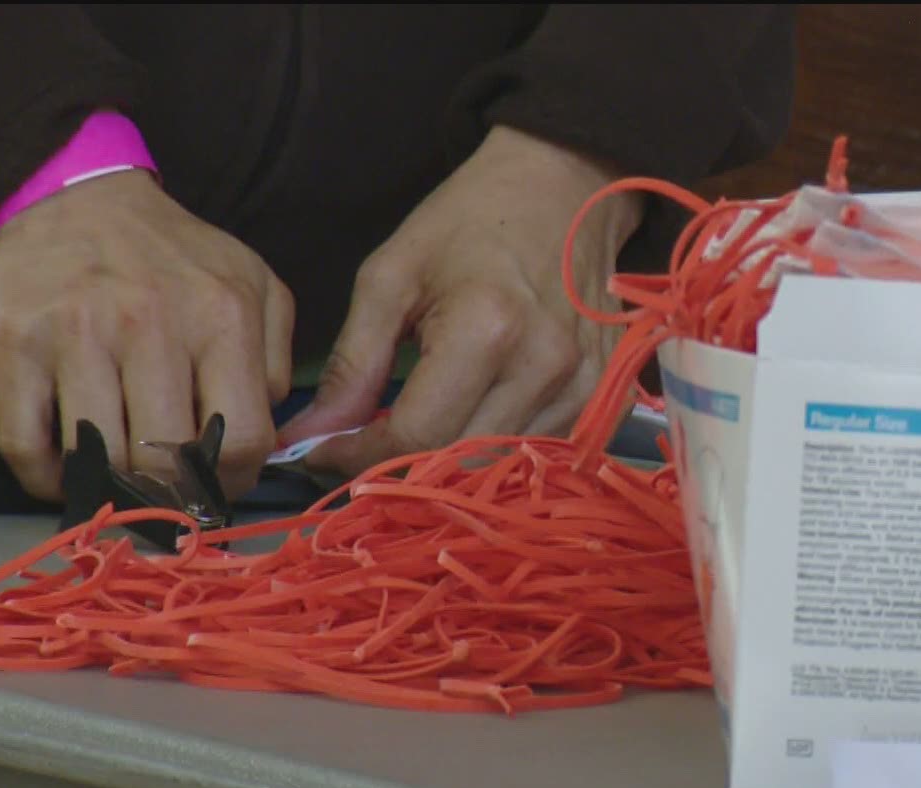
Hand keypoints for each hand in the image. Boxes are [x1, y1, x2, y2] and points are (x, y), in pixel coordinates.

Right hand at [0, 169, 294, 501]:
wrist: (76, 196)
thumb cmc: (173, 257)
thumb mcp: (252, 287)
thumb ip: (273, 363)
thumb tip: (263, 444)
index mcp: (220, 315)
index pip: (241, 440)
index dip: (233, 481)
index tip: (218, 484)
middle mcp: (149, 322)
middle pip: (166, 463)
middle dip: (171, 495)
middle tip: (166, 493)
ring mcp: (76, 332)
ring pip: (98, 460)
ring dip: (110, 489)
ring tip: (119, 481)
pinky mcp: (14, 340)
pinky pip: (24, 446)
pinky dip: (46, 479)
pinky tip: (68, 469)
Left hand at [278, 125, 643, 477]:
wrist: (566, 185)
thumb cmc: (470, 220)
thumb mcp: (391, 275)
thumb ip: (352, 364)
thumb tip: (312, 437)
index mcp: (486, 329)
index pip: (414, 436)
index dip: (358, 456)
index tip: (323, 451)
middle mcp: (544, 368)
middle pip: (458, 465)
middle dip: (398, 468)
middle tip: (361, 447)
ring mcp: (585, 388)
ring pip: (499, 469)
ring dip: (448, 466)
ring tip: (414, 432)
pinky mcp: (608, 398)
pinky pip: (539, 455)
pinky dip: (496, 453)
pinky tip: (471, 422)